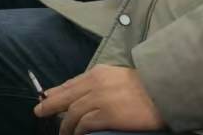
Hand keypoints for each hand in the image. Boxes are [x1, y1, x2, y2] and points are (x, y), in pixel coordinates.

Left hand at [35, 65, 163, 134]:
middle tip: (39, 112)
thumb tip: (84, 93)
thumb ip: (98, 84)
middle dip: (49, 105)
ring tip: (62, 133)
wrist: (163, 91)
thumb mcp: (116, 77)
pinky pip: (85, 124)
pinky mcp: (107, 115)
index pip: (70, 84)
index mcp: (96, 73)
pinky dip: (78, 130)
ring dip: (65, 125)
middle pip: (65, 96)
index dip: (56, 92)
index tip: (45, 98)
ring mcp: (99, 100)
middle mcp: (94, 84)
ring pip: (72, 113)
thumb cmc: (144, 86)